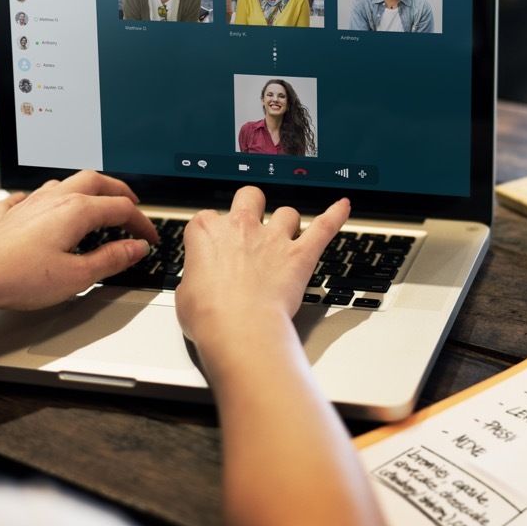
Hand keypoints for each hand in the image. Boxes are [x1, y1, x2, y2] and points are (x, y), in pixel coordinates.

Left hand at [0, 170, 158, 311]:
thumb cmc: (19, 278)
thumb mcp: (77, 276)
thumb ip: (111, 259)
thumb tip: (135, 248)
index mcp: (75, 211)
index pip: (121, 209)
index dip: (142, 223)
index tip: (150, 238)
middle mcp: (52, 199)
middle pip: (95, 181)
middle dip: (118, 191)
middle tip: (132, 205)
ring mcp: (27, 204)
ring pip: (62, 184)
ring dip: (84, 190)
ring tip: (93, 203)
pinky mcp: (5, 215)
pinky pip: (26, 197)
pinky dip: (41, 200)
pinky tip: (38, 207)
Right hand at [175, 186, 348, 346]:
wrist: (238, 329)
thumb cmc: (209, 316)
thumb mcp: (183, 294)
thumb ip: (194, 278)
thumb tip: (198, 284)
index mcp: (206, 232)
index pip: (208, 217)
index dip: (213, 232)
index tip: (215, 246)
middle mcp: (241, 227)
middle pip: (250, 196)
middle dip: (252, 205)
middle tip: (252, 220)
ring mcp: (273, 239)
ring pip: (287, 213)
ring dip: (287, 222)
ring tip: (286, 234)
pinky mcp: (299, 255)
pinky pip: (324, 227)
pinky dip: (336, 215)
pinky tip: (343, 207)